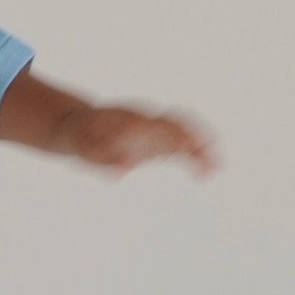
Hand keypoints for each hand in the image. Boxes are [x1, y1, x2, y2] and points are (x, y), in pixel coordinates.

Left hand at [47, 104, 218, 176]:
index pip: (160, 126)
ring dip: (202, 146)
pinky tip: (203, 173)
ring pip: (185, 130)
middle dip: (198, 141)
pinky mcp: (154, 140)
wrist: (78, 125)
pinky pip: (180, 143)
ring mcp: (152, 128)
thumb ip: (103, 157)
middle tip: (214, 165)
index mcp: (131, 121)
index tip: (190, 152)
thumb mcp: (84, 148)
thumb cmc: (80, 137)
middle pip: (179, 124)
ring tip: (216, 168)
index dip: (177, 137)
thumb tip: (126, 169)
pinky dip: (195, 155)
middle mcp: (146, 121)